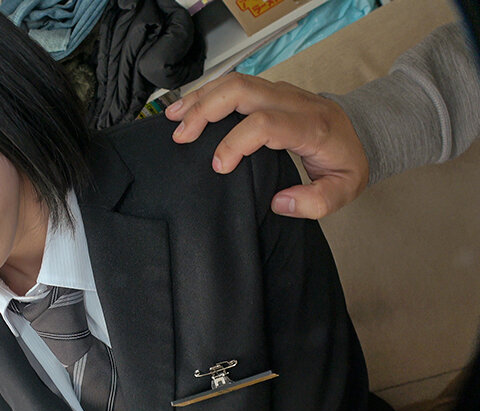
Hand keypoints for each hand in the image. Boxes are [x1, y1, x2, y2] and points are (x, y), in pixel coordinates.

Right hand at [165, 72, 368, 219]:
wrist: (362, 130)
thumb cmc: (347, 162)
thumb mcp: (344, 191)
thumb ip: (315, 203)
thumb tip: (278, 202)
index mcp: (311, 126)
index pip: (265, 123)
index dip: (236, 142)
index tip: (219, 166)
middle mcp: (293, 101)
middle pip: (242, 90)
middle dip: (206, 111)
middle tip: (181, 136)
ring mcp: (280, 91)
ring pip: (234, 81)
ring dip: (200, 98)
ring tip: (173, 118)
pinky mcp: (269, 90)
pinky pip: (234, 83)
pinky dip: (207, 93)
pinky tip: (187, 107)